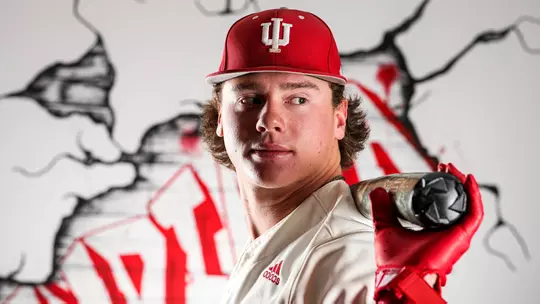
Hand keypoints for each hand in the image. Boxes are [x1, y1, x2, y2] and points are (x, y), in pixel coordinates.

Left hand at [369, 163, 483, 302]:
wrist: (400, 277)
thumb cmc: (395, 261)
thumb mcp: (386, 227)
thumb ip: (382, 210)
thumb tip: (378, 191)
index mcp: (433, 231)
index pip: (442, 204)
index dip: (441, 186)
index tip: (434, 170)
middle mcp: (448, 233)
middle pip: (456, 202)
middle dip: (452, 181)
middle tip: (443, 166)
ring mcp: (457, 236)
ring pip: (467, 204)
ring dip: (462, 184)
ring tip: (452, 169)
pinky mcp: (462, 238)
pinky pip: (474, 214)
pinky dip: (474, 196)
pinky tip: (468, 181)